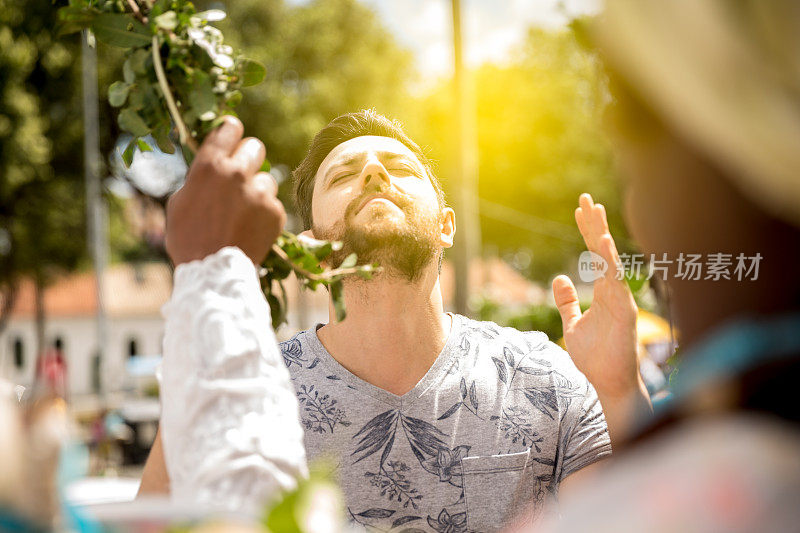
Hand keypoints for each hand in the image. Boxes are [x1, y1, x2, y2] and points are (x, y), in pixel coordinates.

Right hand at [165, 116, 285, 265]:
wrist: (213, 272)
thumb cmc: (188, 239)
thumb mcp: (180, 201)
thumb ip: (199, 178)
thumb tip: (211, 167)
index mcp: (210, 166)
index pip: (229, 129)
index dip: (231, 130)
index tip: (233, 134)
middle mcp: (237, 173)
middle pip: (255, 147)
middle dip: (249, 157)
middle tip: (242, 173)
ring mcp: (260, 192)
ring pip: (267, 179)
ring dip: (258, 190)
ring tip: (244, 211)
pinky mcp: (275, 212)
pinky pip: (273, 204)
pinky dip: (265, 214)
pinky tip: (252, 228)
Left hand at [553, 193, 639, 399]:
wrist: (609, 383)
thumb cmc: (595, 357)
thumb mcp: (572, 324)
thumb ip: (567, 302)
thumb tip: (559, 279)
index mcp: (604, 292)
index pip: (594, 255)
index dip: (587, 231)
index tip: (580, 209)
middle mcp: (615, 291)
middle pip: (602, 251)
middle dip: (594, 224)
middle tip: (585, 198)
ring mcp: (621, 299)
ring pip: (610, 261)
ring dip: (600, 235)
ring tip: (593, 211)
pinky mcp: (625, 310)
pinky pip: (616, 281)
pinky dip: (609, 261)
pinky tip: (601, 242)